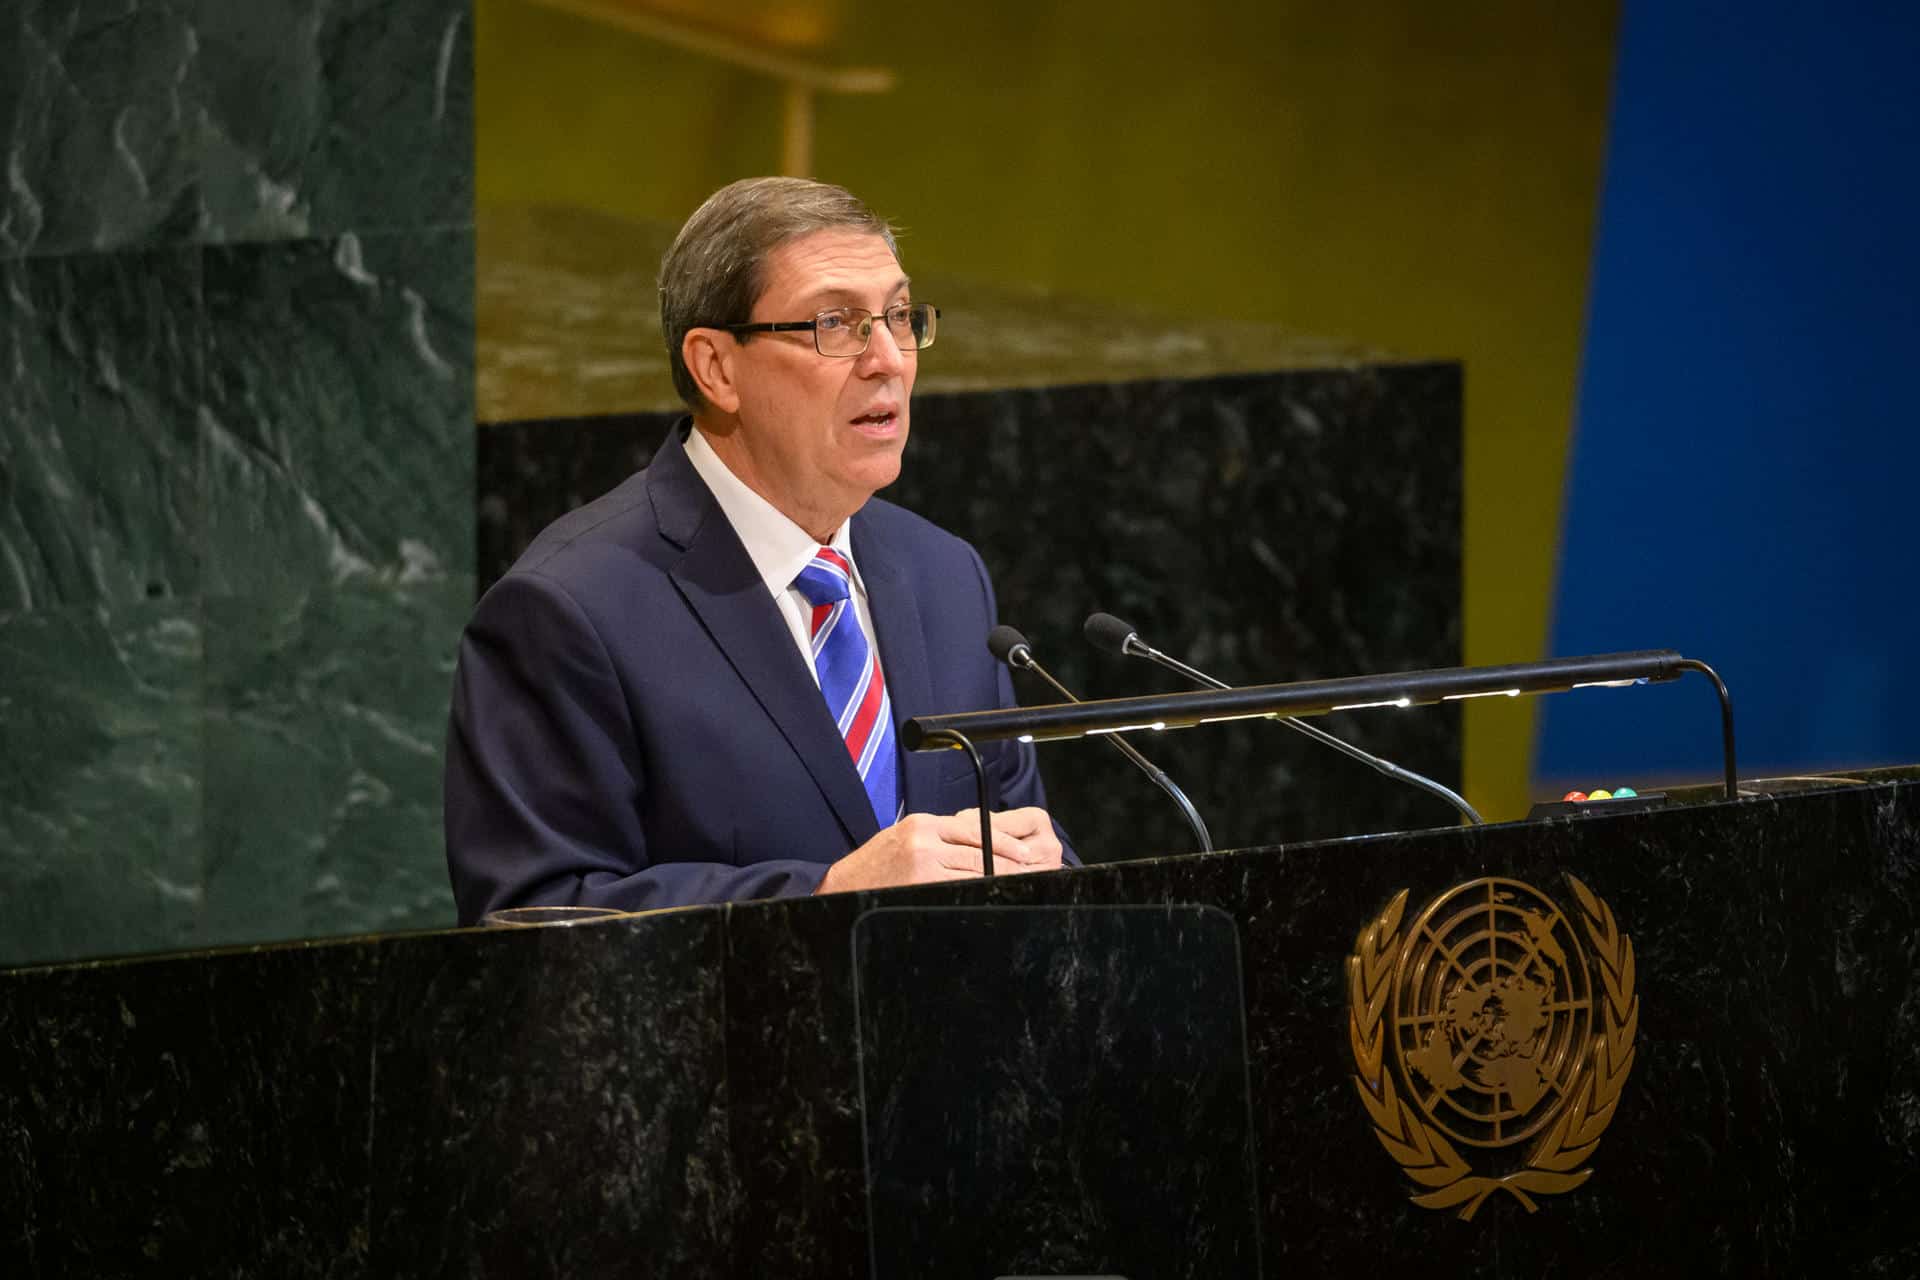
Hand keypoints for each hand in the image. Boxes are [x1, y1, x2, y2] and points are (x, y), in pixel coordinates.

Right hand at [814, 807, 1065, 893]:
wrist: (841, 887)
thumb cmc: (875, 866)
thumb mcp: (904, 838)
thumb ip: (938, 838)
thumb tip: (977, 846)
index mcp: (923, 824)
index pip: (974, 829)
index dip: (1003, 842)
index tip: (1023, 854)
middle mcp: (925, 839)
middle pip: (979, 850)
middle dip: (1007, 863)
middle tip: (1031, 871)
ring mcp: (923, 862)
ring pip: (973, 870)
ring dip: (997, 879)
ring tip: (1016, 884)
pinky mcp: (921, 882)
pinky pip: (958, 887)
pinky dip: (976, 891)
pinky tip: (988, 895)